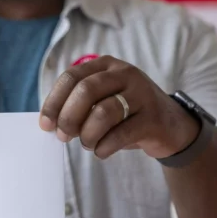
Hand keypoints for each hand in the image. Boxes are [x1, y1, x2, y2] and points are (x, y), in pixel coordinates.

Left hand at [39, 56, 199, 159]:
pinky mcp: (153, 118)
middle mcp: (125, 74)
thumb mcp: (102, 101)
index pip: (71, 77)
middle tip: (64, 137)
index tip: (45, 125)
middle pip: (85, 91)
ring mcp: (142, 94)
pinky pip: (121, 134)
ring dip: (88, 135)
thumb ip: (78, 106)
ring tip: (88, 144)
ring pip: (103, 113)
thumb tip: (51, 124)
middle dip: (68, 118)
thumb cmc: (127, 115)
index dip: (54, 102)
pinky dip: (104, 147)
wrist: (171, 126)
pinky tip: (101, 151)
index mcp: (106, 66)